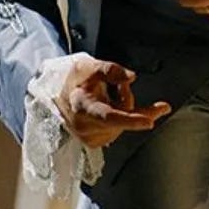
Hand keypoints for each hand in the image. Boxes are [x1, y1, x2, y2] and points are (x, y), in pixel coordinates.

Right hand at [53, 56, 170, 147]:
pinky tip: (111, 106)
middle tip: (119, 83)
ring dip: (123, 106)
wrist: (60, 94)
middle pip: (122, 115)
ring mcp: (90, 137)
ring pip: (123, 123)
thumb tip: (132, 77)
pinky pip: (119, 129)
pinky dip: (122, 117)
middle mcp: (85, 127)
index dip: (131, 120)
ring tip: (108, 94)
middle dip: (126, 96)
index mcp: (82, 107)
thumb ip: (111, 70)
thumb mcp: (90, 65)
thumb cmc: (75, 80)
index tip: (149, 122)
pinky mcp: (95, 142)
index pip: (109, 116)